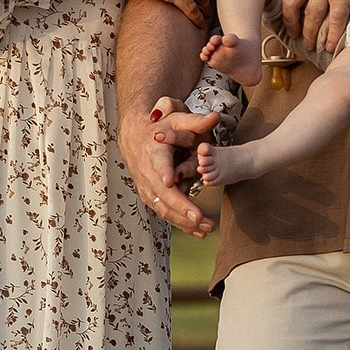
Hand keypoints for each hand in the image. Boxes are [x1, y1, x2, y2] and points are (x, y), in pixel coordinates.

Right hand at [117, 94, 219, 236]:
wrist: (134, 136)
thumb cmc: (160, 127)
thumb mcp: (177, 119)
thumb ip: (196, 121)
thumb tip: (215, 117)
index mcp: (154, 152)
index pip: (158, 164)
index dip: (164, 173)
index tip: (171, 182)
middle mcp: (147, 173)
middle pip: (162, 194)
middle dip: (181, 207)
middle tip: (199, 217)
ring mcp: (146, 187)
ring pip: (163, 208)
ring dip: (184, 221)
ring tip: (206, 228)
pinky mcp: (149, 196)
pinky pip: (165, 212)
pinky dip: (180, 223)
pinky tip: (199, 232)